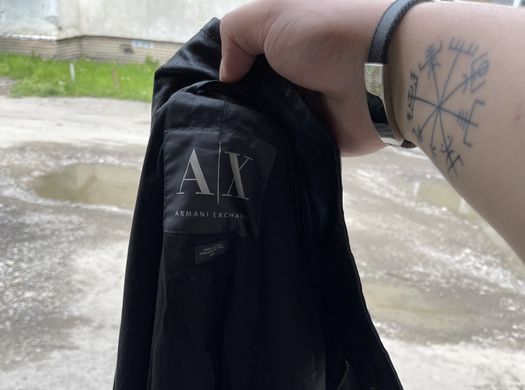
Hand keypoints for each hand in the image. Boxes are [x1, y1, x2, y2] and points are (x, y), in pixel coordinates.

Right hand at [219, 0, 391, 155]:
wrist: (377, 76)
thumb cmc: (325, 33)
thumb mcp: (270, 12)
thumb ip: (236, 34)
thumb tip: (227, 75)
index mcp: (284, 38)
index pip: (243, 56)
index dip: (224, 71)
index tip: (204, 91)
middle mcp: (292, 71)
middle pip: (250, 93)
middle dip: (231, 106)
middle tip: (211, 121)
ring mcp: (304, 106)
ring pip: (263, 122)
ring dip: (248, 131)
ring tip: (222, 143)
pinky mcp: (314, 137)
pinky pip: (283, 146)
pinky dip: (269, 151)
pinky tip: (245, 159)